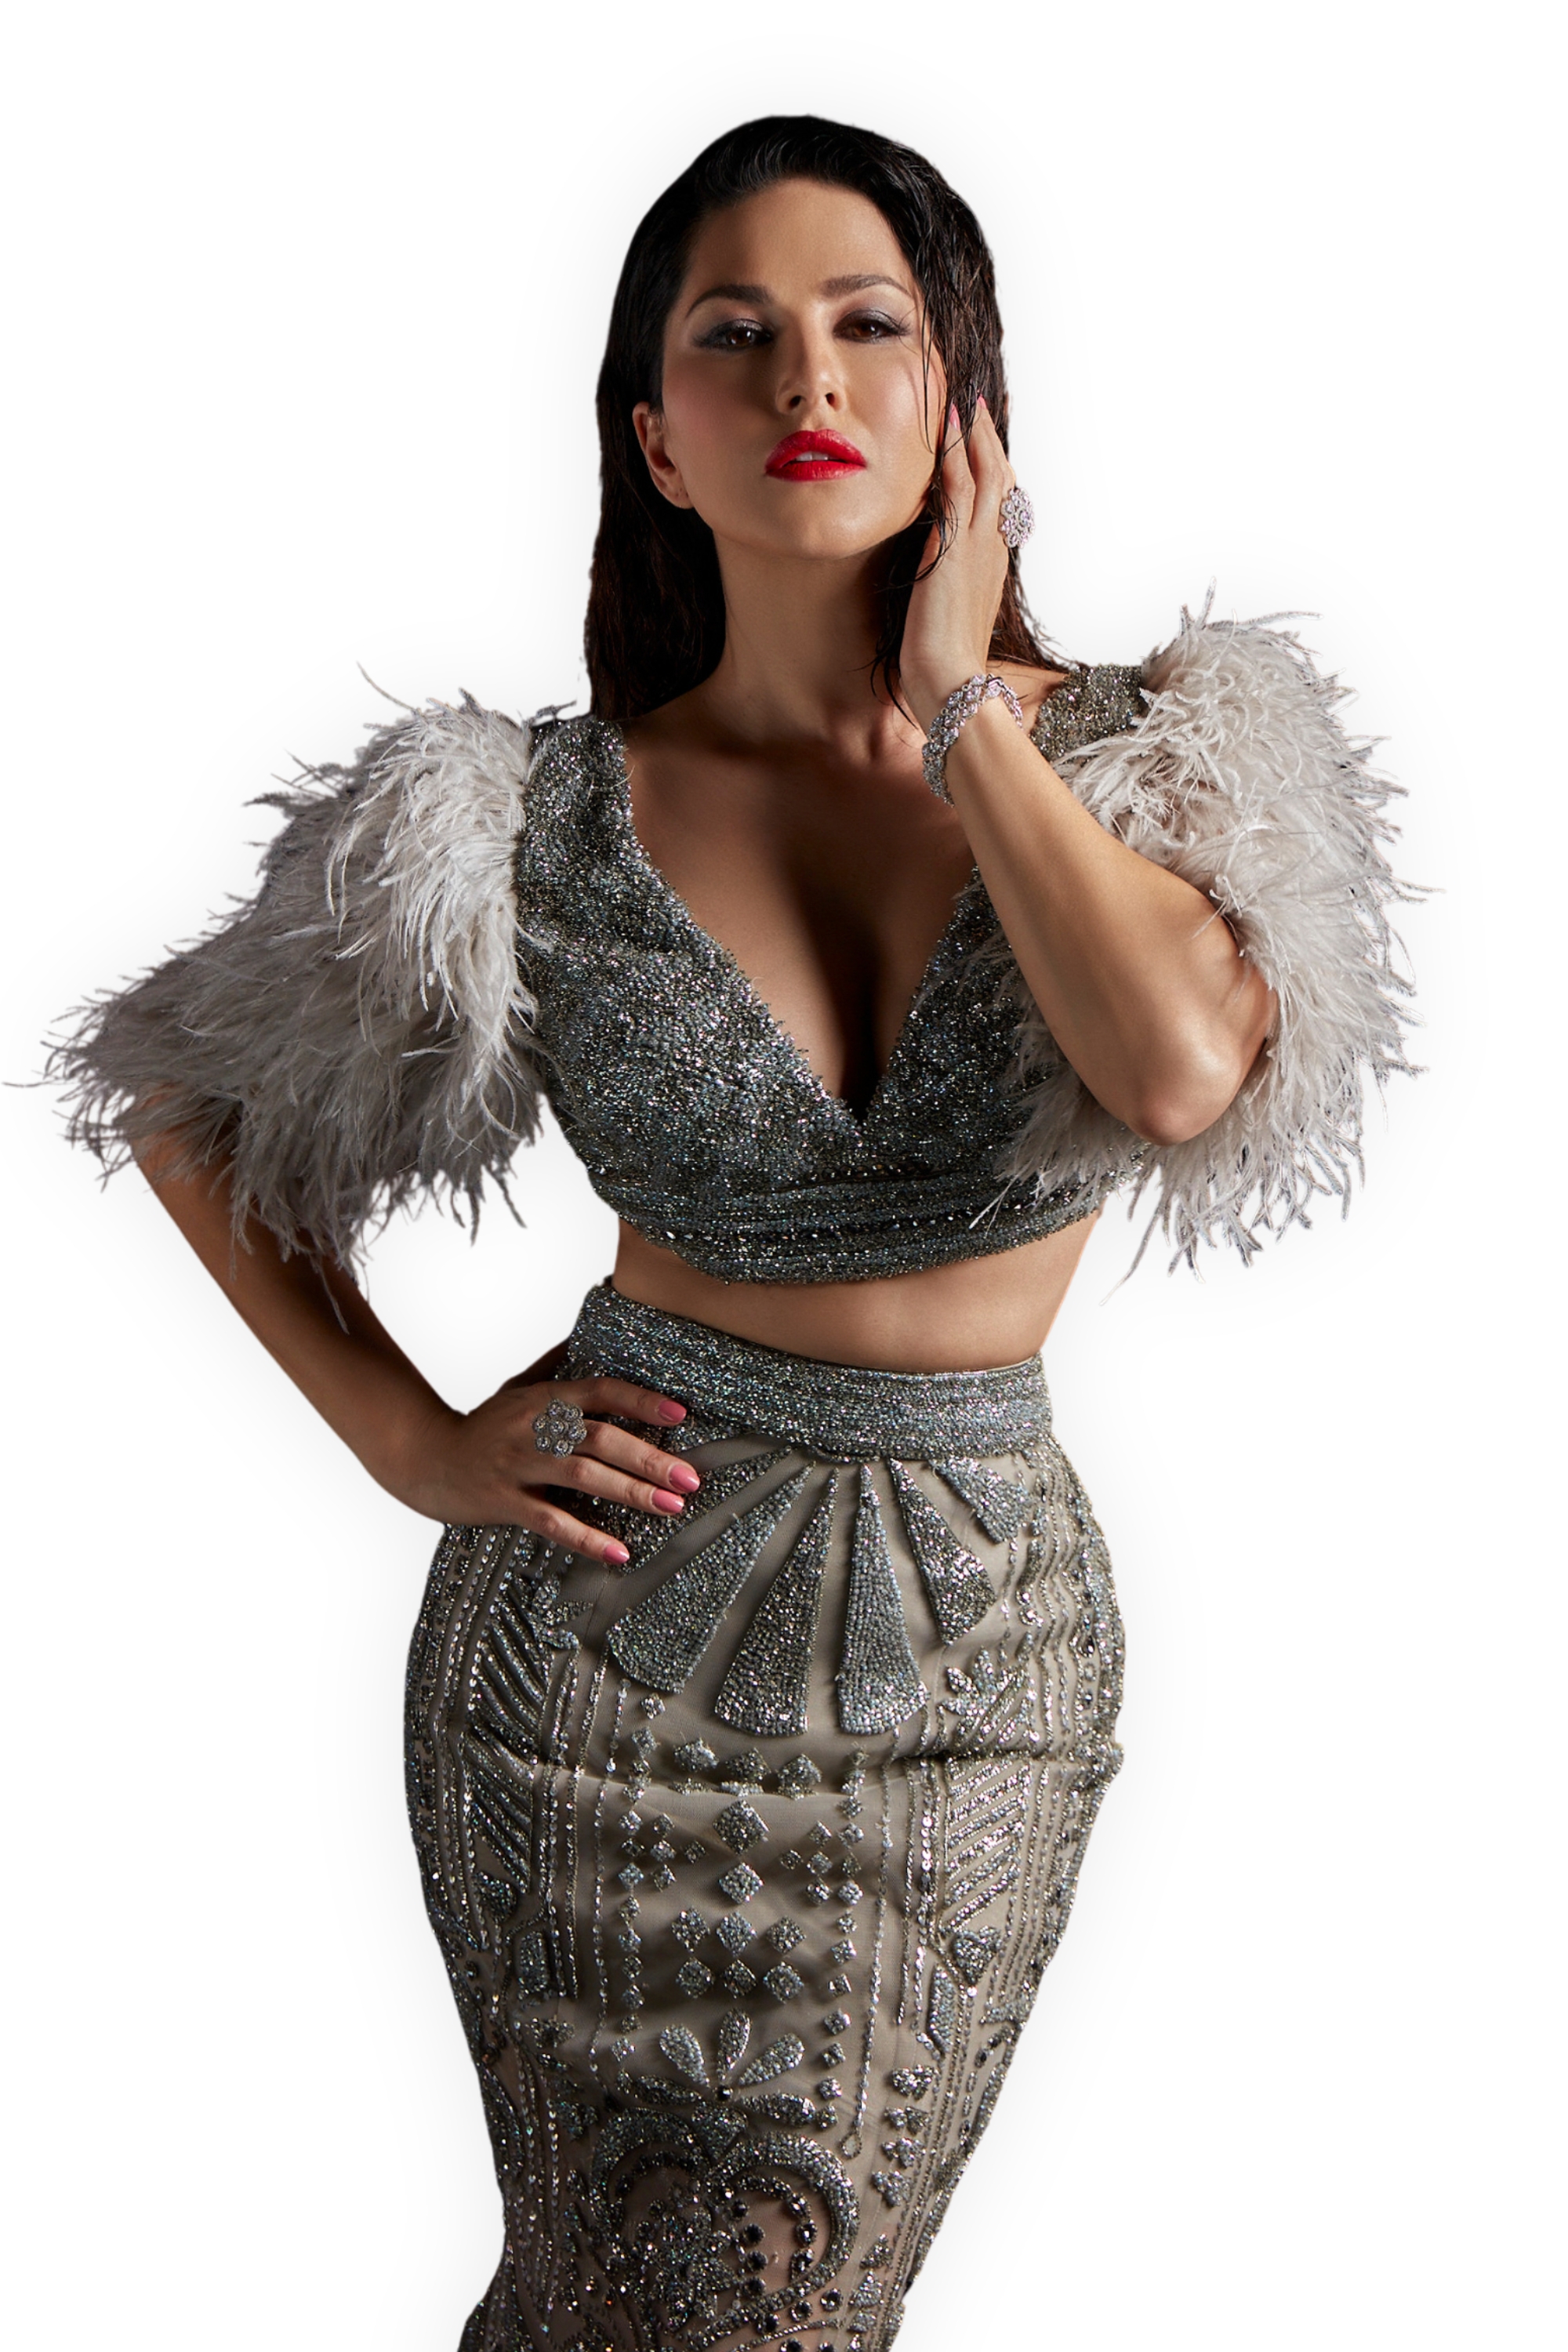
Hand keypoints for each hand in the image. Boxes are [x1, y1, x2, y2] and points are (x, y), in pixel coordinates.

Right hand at [392, 1372, 699, 1564]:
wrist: (424, 1458)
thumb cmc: (482, 1426)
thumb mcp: (517, 1388)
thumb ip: (556, 1365)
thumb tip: (590, 1332)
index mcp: (543, 1399)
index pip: (599, 1392)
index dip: (639, 1401)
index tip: (679, 1415)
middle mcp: (534, 1428)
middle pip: (599, 1438)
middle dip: (649, 1458)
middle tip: (690, 1477)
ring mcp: (518, 1465)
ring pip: (581, 1477)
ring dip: (631, 1492)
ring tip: (671, 1506)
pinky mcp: (504, 1502)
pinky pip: (551, 1522)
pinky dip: (586, 1538)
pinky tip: (619, 1551)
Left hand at [898, 397, 1016, 734]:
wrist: (951, 683)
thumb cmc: (946, 664)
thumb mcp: (949, 615)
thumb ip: (946, 587)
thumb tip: (933, 575)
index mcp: (993, 565)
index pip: (1000, 504)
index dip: (994, 469)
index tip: (985, 442)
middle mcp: (993, 550)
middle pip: (1001, 480)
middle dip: (990, 442)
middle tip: (980, 407)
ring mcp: (979, 546)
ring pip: (986, 475)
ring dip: (974, 436)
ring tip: (964, 405)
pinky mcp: (957, 548)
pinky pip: (960, 487)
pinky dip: (955, 453)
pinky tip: (947, 428)